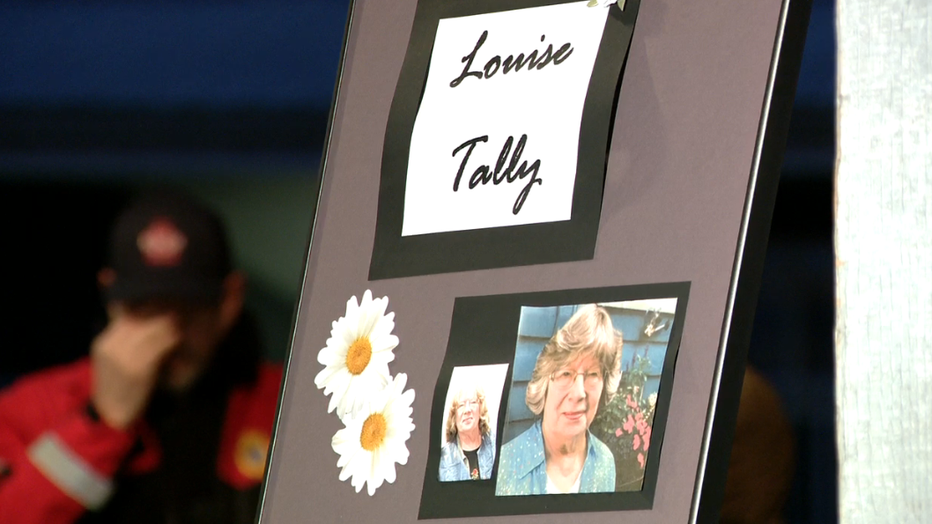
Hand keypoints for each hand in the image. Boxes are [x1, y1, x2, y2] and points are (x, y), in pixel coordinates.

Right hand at [90, 313, 180, 428]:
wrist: (111, 412)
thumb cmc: (117, 384)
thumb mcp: (112, 358)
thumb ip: (121, 338)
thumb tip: (129, 314)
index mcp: (104, 343)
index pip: (124, 316)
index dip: (144, 309)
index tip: (159, 305)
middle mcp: (111, 348)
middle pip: (137, 323)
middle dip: (157, 316)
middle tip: (174, 312)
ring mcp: (122, 360)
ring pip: (147, 335)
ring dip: (165, 328)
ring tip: (178, 324)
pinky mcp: (136, 372)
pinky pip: (154, 351)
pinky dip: (167, 343)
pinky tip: (177, 339)